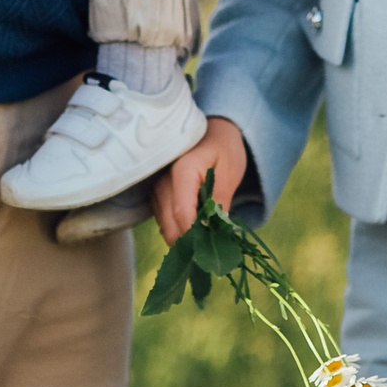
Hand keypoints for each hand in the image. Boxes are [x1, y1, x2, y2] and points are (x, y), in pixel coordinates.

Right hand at [152, 115, 247, 243]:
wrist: (213, 131)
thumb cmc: (224, 149)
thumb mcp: (229, 172)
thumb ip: (219, 201)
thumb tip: (213, 233)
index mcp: (183, 169)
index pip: (181, 213)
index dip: (194, 236)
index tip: (210, 252)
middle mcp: (162, 179)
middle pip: (169, 223)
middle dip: (189, 243)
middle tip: (210, 255)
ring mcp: (157, 187)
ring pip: (164, 225)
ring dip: (182, 238)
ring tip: (205, 243)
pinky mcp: (157, 194)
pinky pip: (164, 220)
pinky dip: (178, 229)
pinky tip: (194, 233)